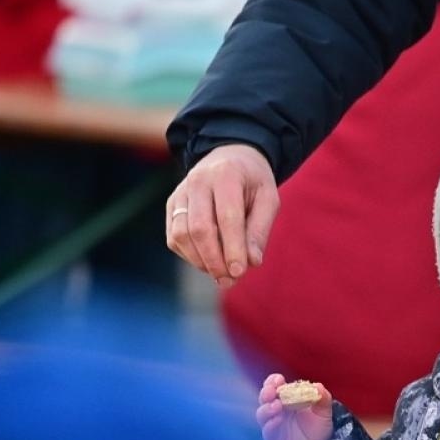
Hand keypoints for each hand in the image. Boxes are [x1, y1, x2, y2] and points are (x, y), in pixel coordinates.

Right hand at [166, 143, 278, 287]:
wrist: (230, 157)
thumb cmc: (253, 182)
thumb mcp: (268, 199)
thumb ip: (260, 230)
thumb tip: (252, 262)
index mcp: (226, 175)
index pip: (226, 217)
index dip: (232, 248)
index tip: (240, 272)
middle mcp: (197, 181)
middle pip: (200, 228)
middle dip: (214, 260)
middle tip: (229, 281)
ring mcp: (180, 193)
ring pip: (182, 235)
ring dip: (201, 261)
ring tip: (221, 275)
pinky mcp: (171, 205)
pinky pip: (174, 237)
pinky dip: (190, 255)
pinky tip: (208, 262)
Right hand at [256, 374, 332, 439]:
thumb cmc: (318, 426)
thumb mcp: (324, 410)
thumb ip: (322, 398)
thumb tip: (317, 386)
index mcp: (286, 397)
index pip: (274, 385)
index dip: (273, 381)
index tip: (279, 380)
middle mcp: (276, 408)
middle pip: (264, 397)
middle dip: (266, 392)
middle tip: (272, 391)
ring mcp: (272, 423)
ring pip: (262, 413)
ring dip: (267, 408)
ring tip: (277, 405)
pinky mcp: (272, 437)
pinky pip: (267, 430)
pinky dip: (271, 423)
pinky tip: (278, 419)